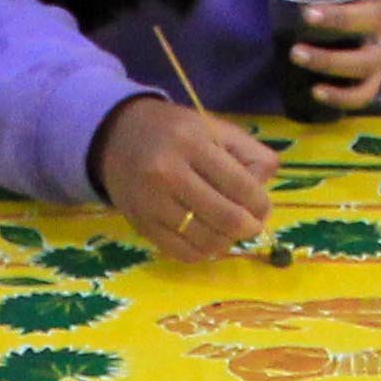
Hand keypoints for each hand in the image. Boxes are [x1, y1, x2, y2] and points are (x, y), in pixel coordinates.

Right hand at [94, 94, 277, 258]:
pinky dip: (202, 252)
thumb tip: (264, 188)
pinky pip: (182, 253)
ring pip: (206, 240)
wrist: (116, 137)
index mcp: (192, 143)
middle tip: (252, 226)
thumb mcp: (214, 128)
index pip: (240, 185)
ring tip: (229, 231)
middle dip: (249, 227)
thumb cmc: (175, 132)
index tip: (263, 208)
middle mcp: (168, 173)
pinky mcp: (141, 225)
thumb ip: (248, 153)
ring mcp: (152, 202)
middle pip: (225, 217)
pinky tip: (207, 239)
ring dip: (226, 242)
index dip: (260, 203)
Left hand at [283, 0, 380, 112]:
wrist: (372, 30)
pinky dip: (341, 96)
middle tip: (306, 15)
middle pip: (377, 17)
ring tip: (295, 53)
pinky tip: (314, 92)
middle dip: (341, 18)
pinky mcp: (375, 79)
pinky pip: (364, 93)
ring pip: (368, 60)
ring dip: (331, 60)